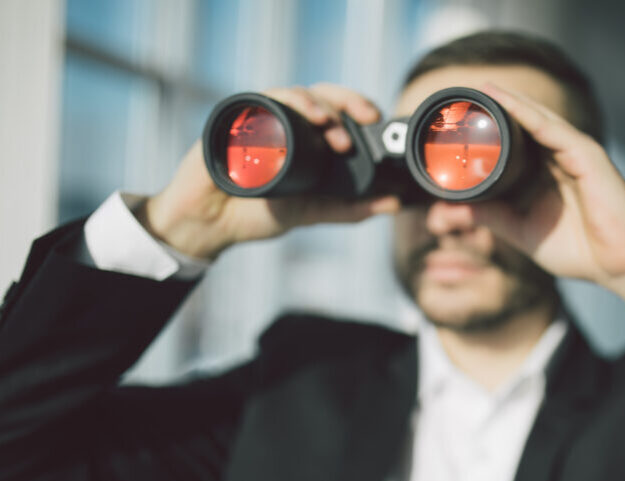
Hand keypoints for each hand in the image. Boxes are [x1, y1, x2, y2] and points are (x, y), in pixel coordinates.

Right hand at [142, 84, 400, 260]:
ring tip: (331, 125)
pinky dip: (280, 104)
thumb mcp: (313, 212)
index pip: (338, 111)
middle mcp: (285, 122)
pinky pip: (258, 100)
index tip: (378, 120)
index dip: (359, 108)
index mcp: (306, 137)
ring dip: (316, 104)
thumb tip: (394, 203)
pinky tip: (295, 113)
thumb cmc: (258, 213)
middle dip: (346, 101)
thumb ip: (351, 208)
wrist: (211, 225)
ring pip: (293, 93)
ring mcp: (259, 118)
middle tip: (365, 117)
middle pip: (320, 95)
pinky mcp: (233, 120)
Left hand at [474, 83, 624, 322]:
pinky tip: (507, 102)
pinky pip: (553, 129)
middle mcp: (560, 156)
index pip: (514, 141)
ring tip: (481, 88)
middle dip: (496, 105)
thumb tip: (445, 212)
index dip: (490, 128)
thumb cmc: (581, 250)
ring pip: (537, 118)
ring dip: (509, 101)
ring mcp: (575, 152)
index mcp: (546, 172)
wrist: (621, 266)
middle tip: (464, 94)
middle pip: (524, 122)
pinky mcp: (587, 155)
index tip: (458, 120)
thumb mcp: (521, 232)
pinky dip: (529, 114)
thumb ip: (489, 217)